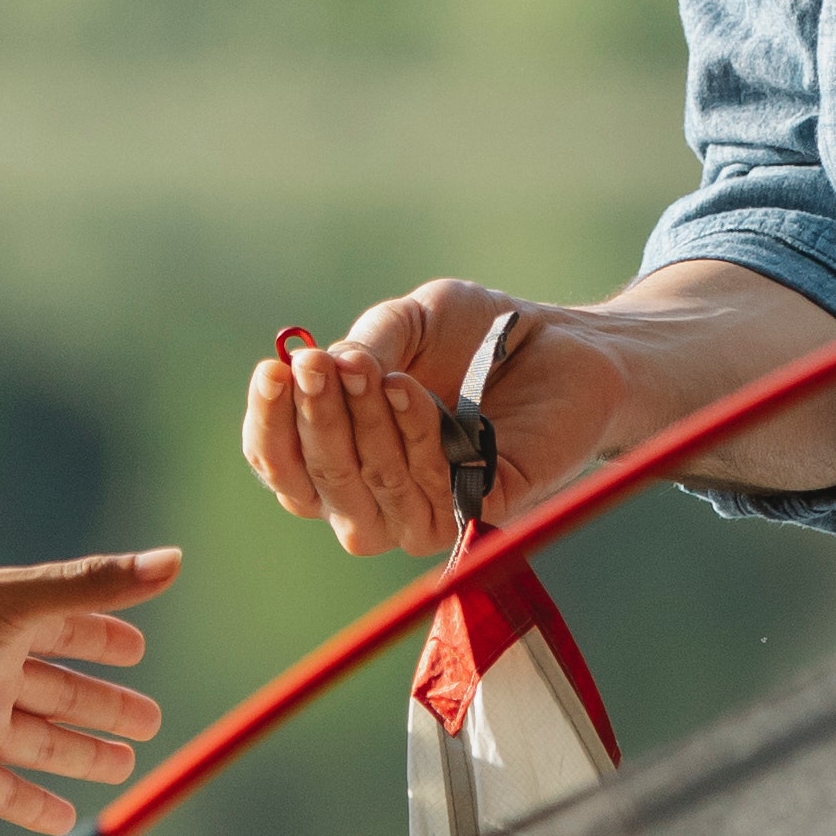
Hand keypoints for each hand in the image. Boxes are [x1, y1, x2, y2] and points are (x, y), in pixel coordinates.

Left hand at [0, 547, 176, 831]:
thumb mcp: (11, 604)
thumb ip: (92, 586)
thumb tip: (175, 561)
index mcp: (1, 625)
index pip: (66, 629)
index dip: (104, 639)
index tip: (137, 649)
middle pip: (63, 692)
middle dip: (105, 706)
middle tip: (151, 720)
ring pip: (44, 744)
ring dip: (84, 754)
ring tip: (126, 765)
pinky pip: (7, 794)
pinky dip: (37, 804)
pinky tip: (64, 815)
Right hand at [243, 282, 621, 562]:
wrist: (566, 341)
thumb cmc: (477, 333)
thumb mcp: (410, 320)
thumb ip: (367, 342)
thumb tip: (321, 368)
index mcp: (344, 453)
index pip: (281, 463)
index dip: (269, 425)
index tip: (271, 370)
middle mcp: (377, 496)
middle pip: (317, 487)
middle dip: (313, 422)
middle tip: (317, 365)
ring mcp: (429, 511)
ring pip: (368, 497)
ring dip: (361, 429)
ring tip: (373, 370)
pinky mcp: (481, 515)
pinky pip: (432, 497)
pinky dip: (414, 441)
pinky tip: (410, 392)